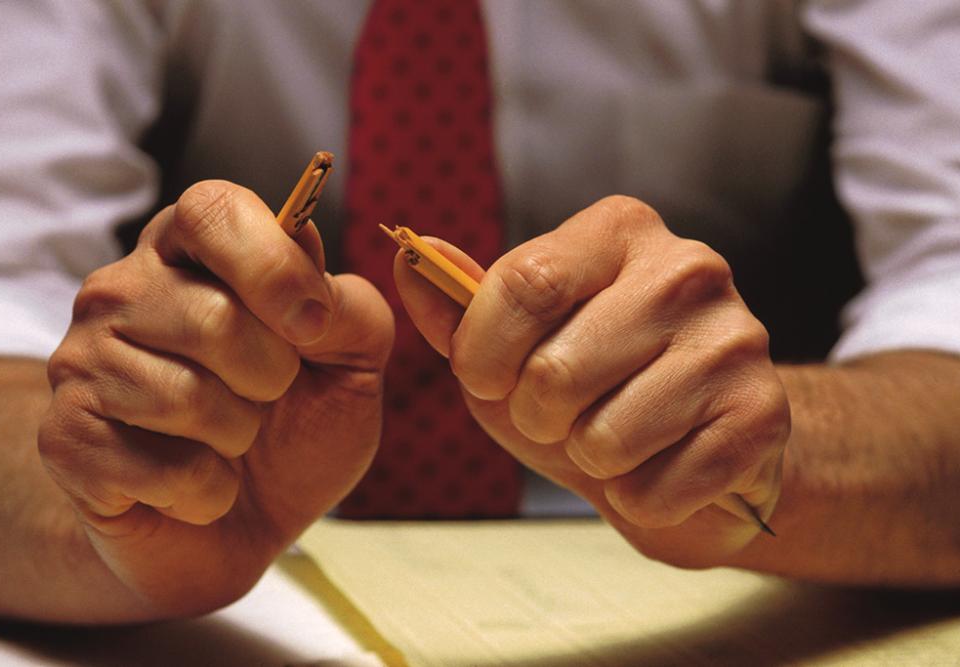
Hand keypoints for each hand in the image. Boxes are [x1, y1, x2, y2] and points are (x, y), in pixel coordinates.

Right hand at [39, 181, 392, 616]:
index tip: (313, 328)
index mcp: (193, 251)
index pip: (213, 211)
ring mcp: (81, 361)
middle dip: (270, 379)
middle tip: (266, 398)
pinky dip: (206, 492)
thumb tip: (310, 261)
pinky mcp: (63, 437)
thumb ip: (351, 309)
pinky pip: (158, 469)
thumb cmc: (297, 429)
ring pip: (183, 398)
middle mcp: (123, 291)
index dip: (274, 268)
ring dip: (237, 438)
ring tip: (229, 440)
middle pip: (212, 318)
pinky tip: (197, 484)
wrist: (243, 524)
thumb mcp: (354, 366)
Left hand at [395, 196, 788, 565]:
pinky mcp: (764, 415)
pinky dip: (639, 498)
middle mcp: (687, 268)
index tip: (488, 379)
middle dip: (537, 418)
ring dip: (590, 461)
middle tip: (564, 416)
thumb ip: (459, 306)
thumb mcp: (512, 344)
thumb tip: (411, 255)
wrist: (698, 447)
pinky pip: (656, 488)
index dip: (483, 354)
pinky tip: (663, 466)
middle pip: (555, 371)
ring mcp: (736, 339)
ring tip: (616, 438)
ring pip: (605, 438)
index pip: (523, 284)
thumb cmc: (592, 388)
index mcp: (618, 230)